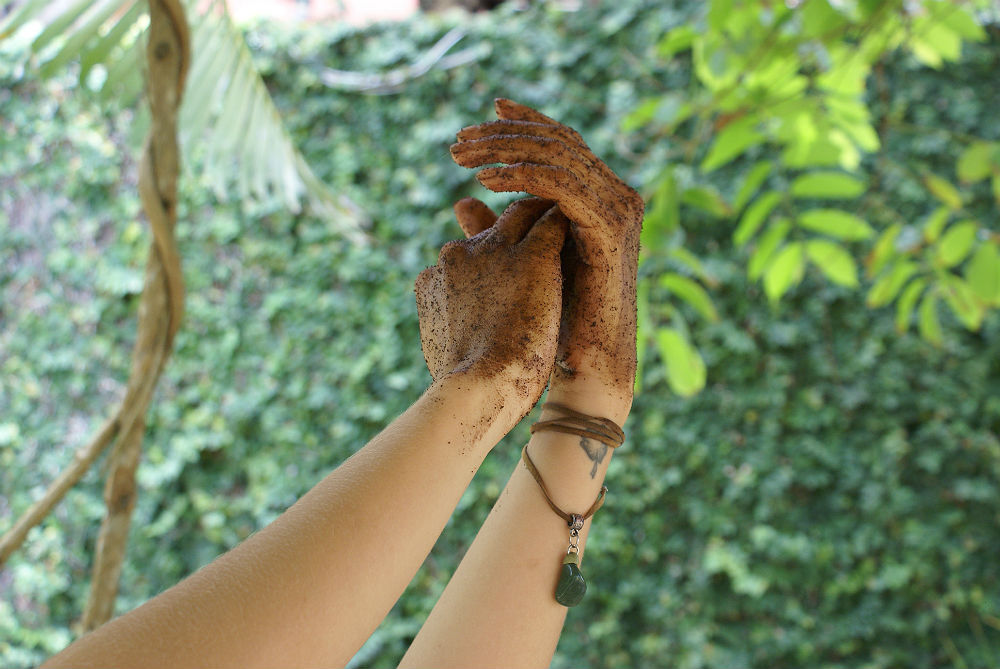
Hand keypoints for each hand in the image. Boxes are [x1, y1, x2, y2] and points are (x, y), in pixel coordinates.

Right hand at [415, 197, 567, 407]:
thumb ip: (449, 327)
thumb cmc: (466, 388)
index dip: (489, 260)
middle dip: (515, 232)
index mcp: (434, 279)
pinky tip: (586, 228)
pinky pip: (554, 223)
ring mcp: (493, 251)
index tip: (510, 271)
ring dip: (543, 217)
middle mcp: (457, 255)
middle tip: (546, 233)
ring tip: (569, 224)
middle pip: (492, 230)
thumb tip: (455, 334)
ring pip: (523, 216)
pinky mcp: (531, 256)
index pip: (465, 256)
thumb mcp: (447, 351)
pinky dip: (567, 222)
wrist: (478, 390)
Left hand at [450, 99, 644, 411]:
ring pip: (559, 157)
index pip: (564, 142)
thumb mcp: (518, 262)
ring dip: (506, 151)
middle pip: (559, 142)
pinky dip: (524, 177)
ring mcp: (617, 211)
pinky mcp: (609, 229)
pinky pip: (562, 186)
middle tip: (460, 140)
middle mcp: (616, 197)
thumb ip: (495, 228)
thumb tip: (461, 201)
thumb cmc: (555, 321)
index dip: (528, 122)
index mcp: (600, 199)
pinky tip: (488, 181)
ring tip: (464, 156)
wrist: (585, 364)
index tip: (487, 111)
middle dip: (506, 135)